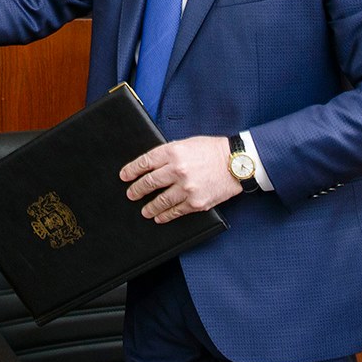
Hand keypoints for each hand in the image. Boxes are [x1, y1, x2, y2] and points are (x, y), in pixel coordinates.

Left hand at [119, 136, 238, 222]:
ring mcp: (187, 188)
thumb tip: (152, 164)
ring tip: (144, 210)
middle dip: (137, 190)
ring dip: (150, 207)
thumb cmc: (212, 150)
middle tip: (131, 194)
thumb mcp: (187, 143)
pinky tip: (160, 217)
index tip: (124, 176)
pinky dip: (166, 215)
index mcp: (173, 152)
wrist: (237, 163)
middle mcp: (178, 170)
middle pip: (150, 182)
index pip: (145, 162)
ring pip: (161, 200)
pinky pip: (176, 211)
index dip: (131, 170)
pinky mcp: (196, 202)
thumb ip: (169, 153)